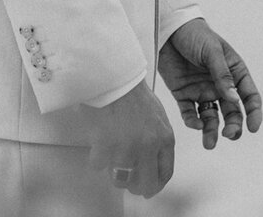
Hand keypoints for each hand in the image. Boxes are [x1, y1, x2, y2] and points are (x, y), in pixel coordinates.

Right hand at [84, 79, 174, 198]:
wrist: (116, 77)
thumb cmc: (136, 94)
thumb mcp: (159, 116)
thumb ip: (160, 140)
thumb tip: (155, 163)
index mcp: (165, 138)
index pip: (165, 174)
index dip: (155, 184)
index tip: (148, 186)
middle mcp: (148, 147)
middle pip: (145, 185)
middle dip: (136, 186)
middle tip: (128, 179)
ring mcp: (126, 148)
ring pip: (120, 180)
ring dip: (114, 170)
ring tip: (112, 155)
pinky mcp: (106, 145)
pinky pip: (99, 165)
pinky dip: (97, 156)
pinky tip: (99, 143)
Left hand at [158, 18, 261, 149]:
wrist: (168, 29)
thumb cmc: (195, 34)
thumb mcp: (212, 51)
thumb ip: (222, 75)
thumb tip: (234, 100)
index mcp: (233, 72)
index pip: (249, 96)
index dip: (254, 113)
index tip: (253, 127)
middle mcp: (220, 85)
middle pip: (232, 112)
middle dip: (233, 126)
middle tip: (229, 135)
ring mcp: (202, 91)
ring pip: (212, 118)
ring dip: (212, 131)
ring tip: (209, 144)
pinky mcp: (184, 95)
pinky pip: (190, 114)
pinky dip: (193, 122)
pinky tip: (195, 124)